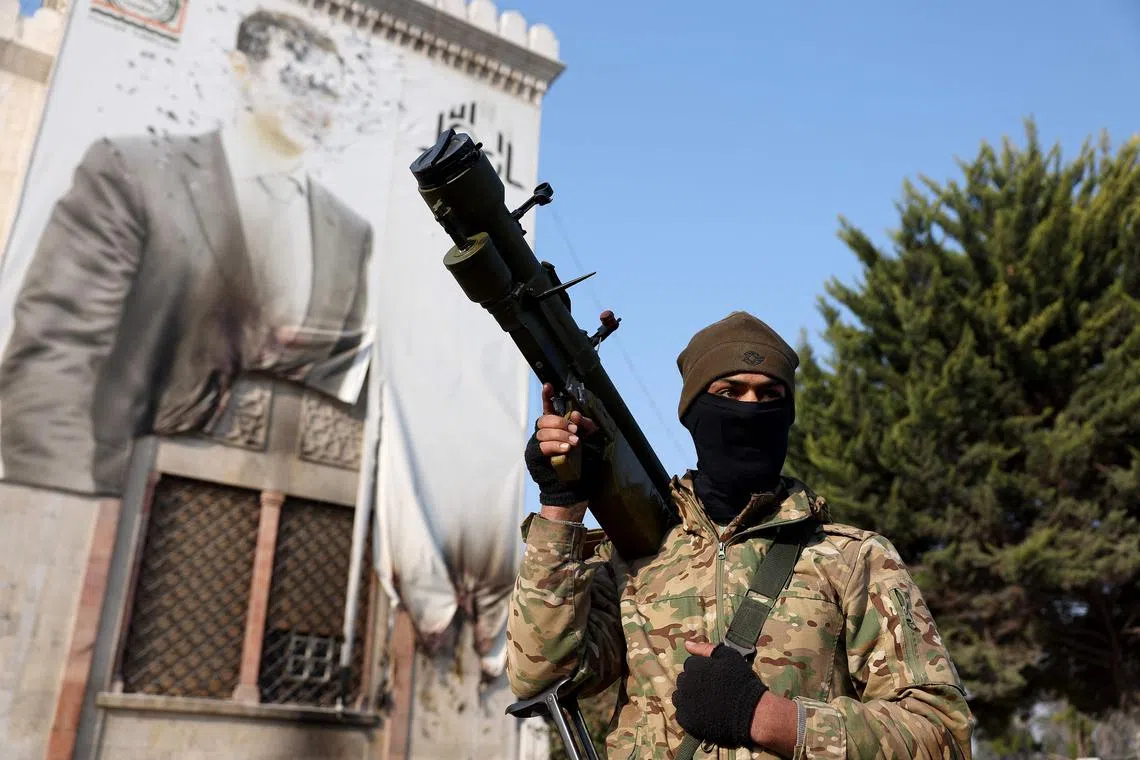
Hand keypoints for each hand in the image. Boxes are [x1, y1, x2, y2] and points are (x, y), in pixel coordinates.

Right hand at [524, 384, 599, 509]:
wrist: (572, 488)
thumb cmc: (580, 465)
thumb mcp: (588, 443)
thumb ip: (585, 428)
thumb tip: (577, 416)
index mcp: (554, 428)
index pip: (548, 409)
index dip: (547, 397)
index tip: (548, 385)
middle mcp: (543, 434)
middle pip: (545, 419)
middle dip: (561, 422)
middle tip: (574, 431)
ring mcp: (536, 445)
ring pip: (544, 432)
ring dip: (561, 436)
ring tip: (574, 444)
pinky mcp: (534, 457)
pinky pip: (542, 446)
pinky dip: (555, 446)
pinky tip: (566, 449)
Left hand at [672, 641, 768, 748]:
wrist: (751, 713)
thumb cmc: (742, 682)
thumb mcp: (729, 657)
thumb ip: (706, 648)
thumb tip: (687, 644)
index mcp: (693, 666)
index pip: (690, 665)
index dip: (703, 672)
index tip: (714, 679)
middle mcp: (685, 683)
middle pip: (683, 680)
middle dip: (694, 684)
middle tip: (712, 691)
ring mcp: (684, 702)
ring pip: (679, 697)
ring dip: (689, 698)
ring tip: (707, 703)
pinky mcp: (686, 720)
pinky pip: (681, 714)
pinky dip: (690, 714)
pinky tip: (704, 715)